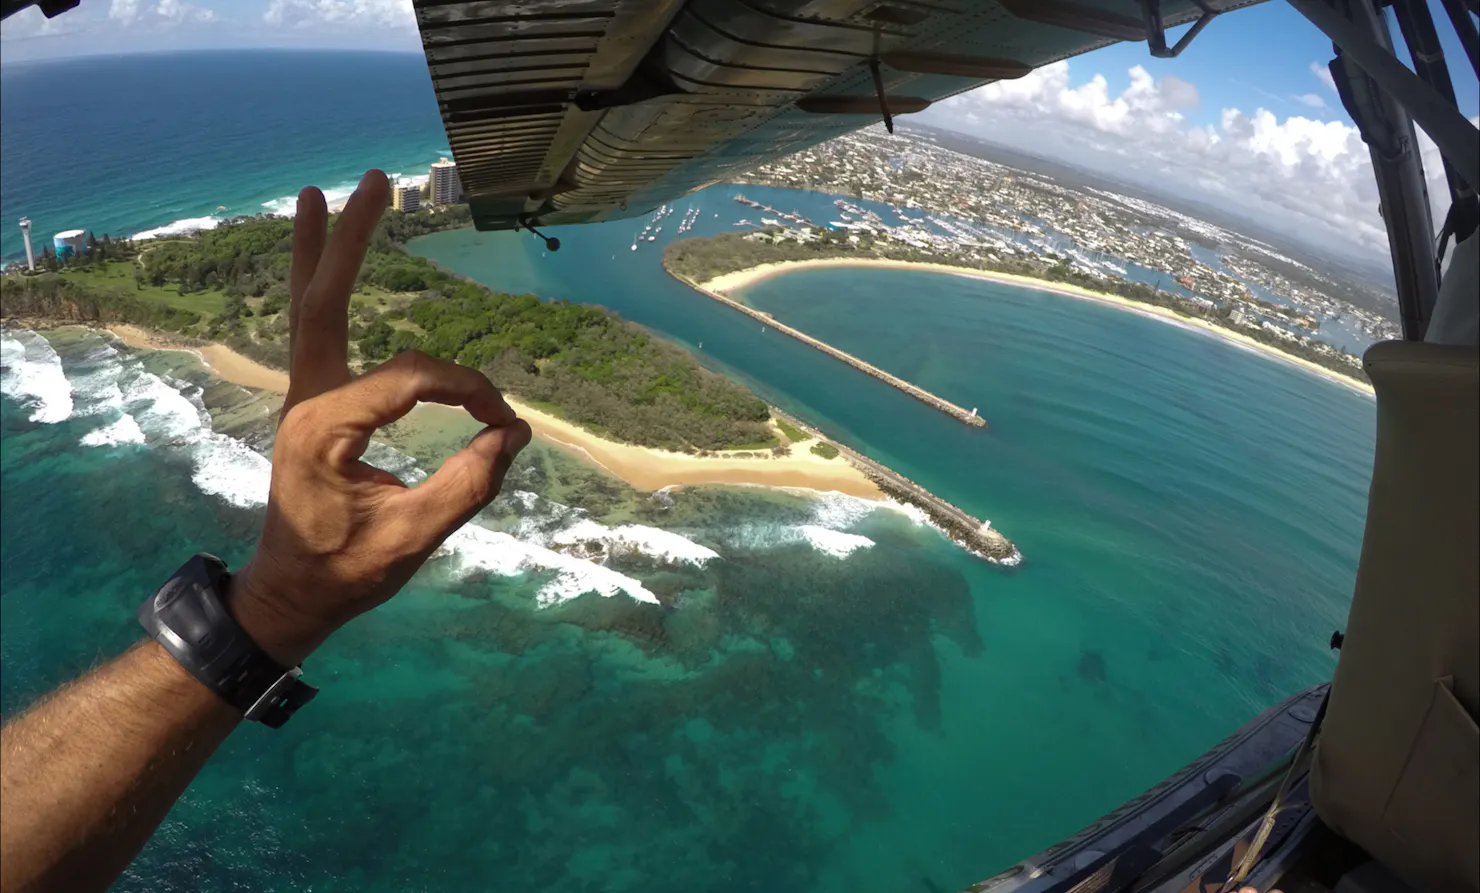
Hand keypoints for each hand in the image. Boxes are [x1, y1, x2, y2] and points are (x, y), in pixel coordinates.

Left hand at [228, 170, 531, 665]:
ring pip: (307, 307)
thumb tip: (514, 433)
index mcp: (325, 427)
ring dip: (316, 250)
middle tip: (373, 180)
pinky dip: (316, 286)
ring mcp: (302, 398)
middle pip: (324, 301)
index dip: (468, 392)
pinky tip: (322, 257)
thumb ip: (467, 484)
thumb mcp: (412, 539)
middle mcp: (305, 400)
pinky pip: (313, 331)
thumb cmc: (346, 572)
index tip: (504, 424)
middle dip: (348, 239)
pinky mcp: (312, 404)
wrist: (290, 595)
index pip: (412, 380)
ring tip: (318, 191)